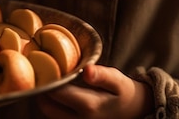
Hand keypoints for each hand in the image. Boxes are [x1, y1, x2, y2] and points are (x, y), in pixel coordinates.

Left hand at [37, 64, 153, 118]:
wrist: (135, 110)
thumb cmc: (124, 92)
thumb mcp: (117, 80)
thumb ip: (101, 75)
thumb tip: (86, 70)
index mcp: (89, 106)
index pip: (57, 92)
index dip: (49, 79)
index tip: (45, 66)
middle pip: (47, 107)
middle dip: (43, 90)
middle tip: (43, 74)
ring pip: (49, 114)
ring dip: (46, 99)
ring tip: (50, 83)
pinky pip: (57, 118)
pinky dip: (53, 106)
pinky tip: (57, 95)